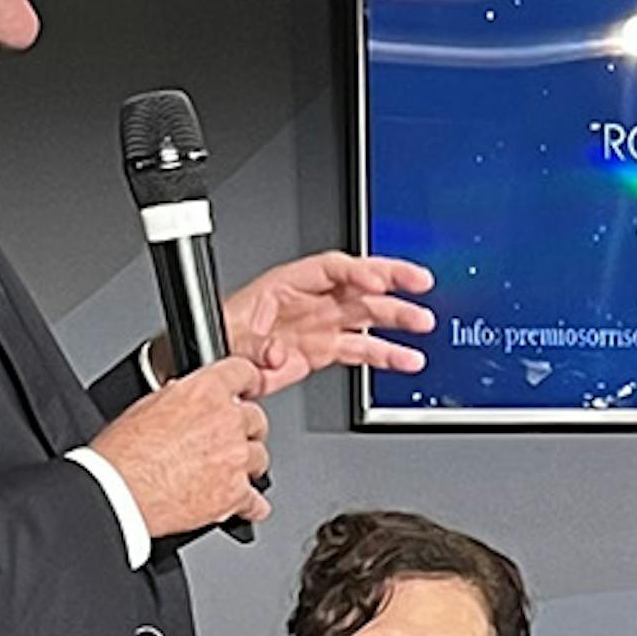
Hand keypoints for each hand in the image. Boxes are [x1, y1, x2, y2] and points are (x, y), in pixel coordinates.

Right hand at [84, 348, 282, 539]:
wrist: (119, 492)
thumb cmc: (122, 453)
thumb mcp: (146, 407)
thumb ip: (178, 399)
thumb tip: (186, 402)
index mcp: (205, 392)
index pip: (244, 373)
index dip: (245, 382)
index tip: (246, 389)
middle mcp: (227, 421)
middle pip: (257, 419)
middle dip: (243, 430)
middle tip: (226, 441)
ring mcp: (235, 458)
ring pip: (260, 457)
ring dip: (245, 465)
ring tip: (224, 474)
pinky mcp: (236, 495)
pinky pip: (257, 501)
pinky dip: (248, 504)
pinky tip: (238, 504)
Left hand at [213, 247, 437, 385]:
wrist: (214, 365)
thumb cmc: (217, 337)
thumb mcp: (228, 338)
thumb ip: (255, 346)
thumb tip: (277, 353)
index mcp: (286, 284)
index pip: (330, 269)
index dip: (356, 272)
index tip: (376, 281)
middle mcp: (309, 301)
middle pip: (358, 284)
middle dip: (392, 282)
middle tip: (419, 284)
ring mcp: (320, 326)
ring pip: (367, 315)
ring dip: (397, 319)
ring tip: (422, 323)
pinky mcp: (324, 351)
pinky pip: (361, 349)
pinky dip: (386, 354)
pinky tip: (407, 359)